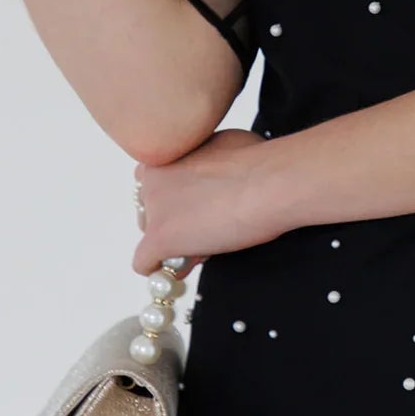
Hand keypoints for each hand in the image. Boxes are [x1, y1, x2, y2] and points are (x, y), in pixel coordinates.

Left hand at [130, 128, 285, 276]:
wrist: (269, 182)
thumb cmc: (259, 160)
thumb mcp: (222, 146)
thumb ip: (203, 161)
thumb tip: (210, 172)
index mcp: (167, 153)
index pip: (155, 180)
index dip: (176, 196)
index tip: (197, 205)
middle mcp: (152, 177)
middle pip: (149, 207)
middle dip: (173, 219)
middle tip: (203, 226)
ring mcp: (154, 208)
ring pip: (149, 233)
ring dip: (172, 241)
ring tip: (206, 243)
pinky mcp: (160, 238)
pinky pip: (144, 263)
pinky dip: (162, 269)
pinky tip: (185, 267)